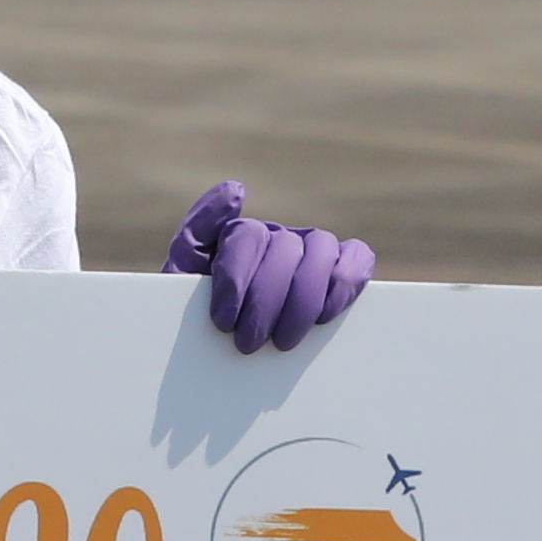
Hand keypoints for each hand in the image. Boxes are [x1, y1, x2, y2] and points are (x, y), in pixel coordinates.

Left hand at [164, 178, 375, 354]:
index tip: (223, 321)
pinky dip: (345, 284)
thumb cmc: (200, 314)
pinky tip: (322, 318)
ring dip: (304, 299)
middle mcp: (280, 236)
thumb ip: (197, 229)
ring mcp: (313, 251)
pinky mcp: (340, 270)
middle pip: (285, 248)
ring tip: (284, 340)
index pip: (248, 235)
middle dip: (266, 301)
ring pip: (322, 250)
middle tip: (250, 342)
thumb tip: (235, 189)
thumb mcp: (184, 275)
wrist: (214, 350)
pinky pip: (357, 259)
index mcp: (241, 234)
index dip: (236, 279)